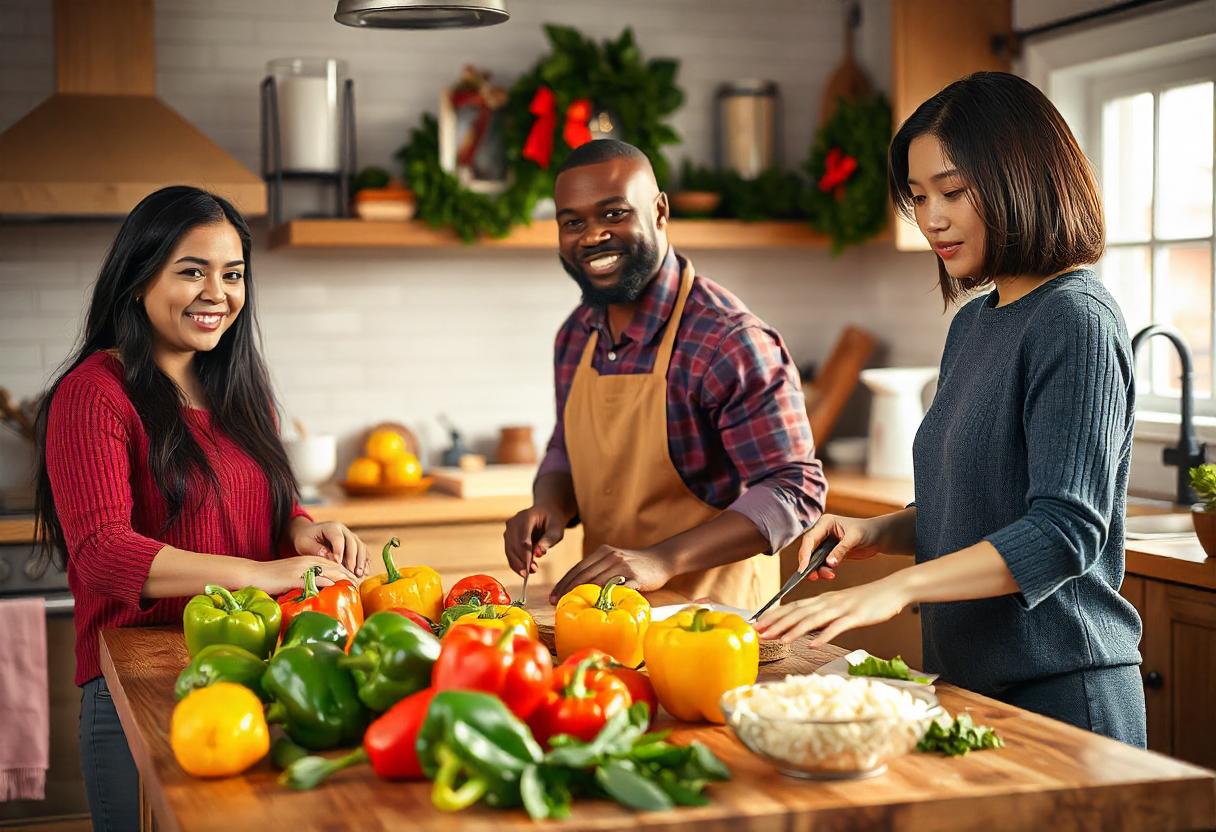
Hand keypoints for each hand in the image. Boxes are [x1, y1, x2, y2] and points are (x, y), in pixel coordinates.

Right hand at [246, 556, 357, 595]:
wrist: (253, 574)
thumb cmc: (273, 578)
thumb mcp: (294, 576)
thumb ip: (308, 580)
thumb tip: (321, 591)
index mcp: (309, 560)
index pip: (333, 564)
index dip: (346, 571)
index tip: (357, 580)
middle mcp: (307, 561)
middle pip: (334, 566)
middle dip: (349, 575)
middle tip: (359, 584)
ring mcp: (300, 568)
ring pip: (327, 571)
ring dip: (342, 578)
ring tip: (353, 585)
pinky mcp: (293, 577)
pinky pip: (311, 578)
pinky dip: (324, 581)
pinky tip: (333, 586)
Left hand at [291, 520, 367, 577]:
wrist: (309, 533)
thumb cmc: (306, 538)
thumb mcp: (305, 543)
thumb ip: (316, 549)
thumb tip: (330, 558)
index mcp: (332, 527)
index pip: (338, 538)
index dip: (339, 551)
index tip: (337, 563)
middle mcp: (344, 530)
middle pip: (353, 543)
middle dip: (353, 559)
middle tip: (351, 572)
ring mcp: (351, 537)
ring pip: (361, 547)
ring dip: (361, 561)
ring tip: (359, 574)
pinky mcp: (355, 544)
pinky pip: (363, 552)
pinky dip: (364, 562)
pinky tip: (364, 572)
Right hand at [504, 503, 566, 576]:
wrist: (546, 513)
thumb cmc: (553, 521)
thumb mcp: (556, 530)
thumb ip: (548, 540)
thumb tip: (538, 554)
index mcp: (526, 517)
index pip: (523, 538)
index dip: (525, 554)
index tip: (530, 567)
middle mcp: (513, 522)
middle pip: (512, 546)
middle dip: (521, 562)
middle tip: (530, 573)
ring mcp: (509, 530)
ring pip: (509, 551)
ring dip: (518, 564)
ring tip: (531, 572)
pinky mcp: (508, 538)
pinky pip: (510, 553)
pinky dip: (517, 563)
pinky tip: (527, 570)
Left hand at [549, 544, 672, 603]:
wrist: (663, 559)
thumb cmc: (637, 564)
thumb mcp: (616, 560)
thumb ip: (600, 569)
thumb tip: (579, 587)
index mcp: (603, 552)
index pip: (578, 568)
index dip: (563, 582)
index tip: (552, 596)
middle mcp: (610, 556)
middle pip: (583, 575)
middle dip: (566, 590)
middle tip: (555, 603)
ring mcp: (623, 566)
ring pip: (597, 582)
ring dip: (581, 596)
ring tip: (571, 607)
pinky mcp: (635, 577)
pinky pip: (616, 589)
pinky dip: (605, 598)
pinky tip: (596, 608)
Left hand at [756, 575, 908, 646]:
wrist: (892, 590)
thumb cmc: (867, 601)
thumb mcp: (841, 608)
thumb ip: (823, 617)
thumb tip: (806, 631)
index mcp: (822, 600)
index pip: (792, 607)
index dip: (774, 616)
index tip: (757, 625)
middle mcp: (828, 602)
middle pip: (797, 613)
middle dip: (776, 624)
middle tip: (758, 633)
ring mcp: (841, 609)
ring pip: (812, 620)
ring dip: (793, 630)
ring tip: (778, 640)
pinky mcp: (855, 616)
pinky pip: (837, 627)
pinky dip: (824, 636)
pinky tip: (813, 644)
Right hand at [797, 514, 884, 581]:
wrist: (878, 536)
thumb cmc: (867, 531)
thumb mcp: (854, 539)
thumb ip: (841, 550)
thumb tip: (829, 563)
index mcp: (825, 523)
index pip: (810, 538)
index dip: (805, 553)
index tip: (804, 568)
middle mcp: (822, 532)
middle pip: (808, 549)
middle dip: (809, 563)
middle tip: (811, 577)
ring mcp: (826, 543)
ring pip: (814, 558)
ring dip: (818, 569)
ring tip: (829, 576)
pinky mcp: (830, 553)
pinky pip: (822, 563)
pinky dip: (824, 570)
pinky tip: (830, 575)